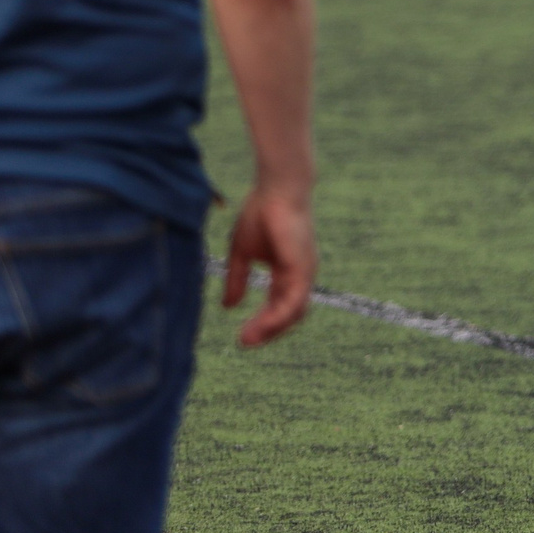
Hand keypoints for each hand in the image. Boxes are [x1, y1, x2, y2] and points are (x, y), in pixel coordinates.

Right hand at [222, 185, 315, 347]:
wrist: (275, 189)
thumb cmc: (260, 214)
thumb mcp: (242, 253)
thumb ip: (237, 279)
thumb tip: (228, 307)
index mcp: (288, 273)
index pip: (280, 307)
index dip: (263, 323)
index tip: (242, 337)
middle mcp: (300, 275)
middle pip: (289, 315)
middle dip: (267, 332)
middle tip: (244, 343)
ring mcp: (305, 272)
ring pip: (293, 313)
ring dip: (270, 329)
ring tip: (247, 339)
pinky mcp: (303, 267)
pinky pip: (294, 301)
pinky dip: (278, 316)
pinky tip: (261, 326)